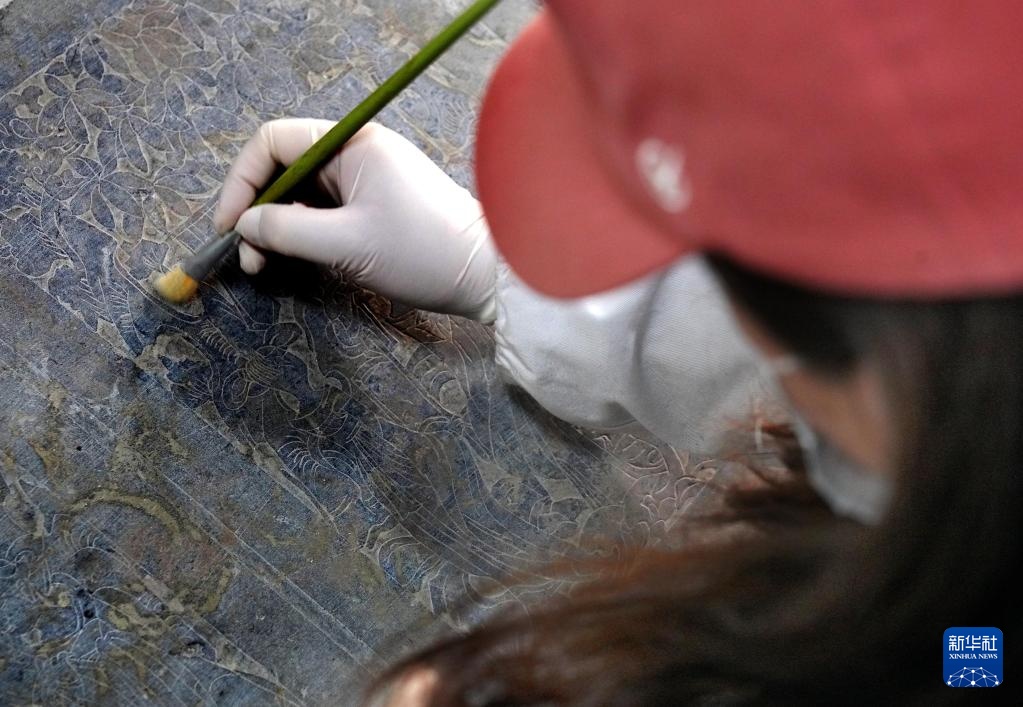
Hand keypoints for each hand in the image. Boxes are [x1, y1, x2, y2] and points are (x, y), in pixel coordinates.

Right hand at [213, 119, 497, 320]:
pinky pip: (324, 211)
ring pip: (302, 194)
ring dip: (277, 227)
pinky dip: (303, 234)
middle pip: (284, 168)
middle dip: (258, 210)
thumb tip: (245, 225)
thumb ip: (287, 231)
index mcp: (352, 144)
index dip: (243, 181)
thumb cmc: (423, 252)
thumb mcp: (346, 244)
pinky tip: (293, 260)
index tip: (229, 224)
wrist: (486, 274)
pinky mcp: (375, 204)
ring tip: (264, 266)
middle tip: (247, 256)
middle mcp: (357, 152)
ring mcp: (367, 178)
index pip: (275, 141)